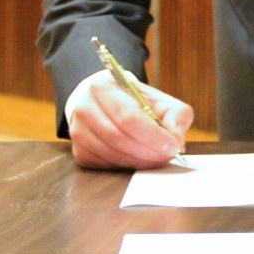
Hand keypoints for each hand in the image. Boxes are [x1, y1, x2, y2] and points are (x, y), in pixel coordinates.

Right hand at [64, 70, 192, 168]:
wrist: (107, 104)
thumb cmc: (136, 103)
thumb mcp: (160, 101)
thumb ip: (175, 115)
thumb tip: (176, 140)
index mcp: (103, 87)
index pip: (128, 116)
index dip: (152, 135)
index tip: (172, 146)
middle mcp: (84, 108)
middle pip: (118, 137)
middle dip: (148, 151)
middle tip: (168, 155)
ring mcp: (78, 132)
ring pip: (112, 154)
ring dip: (139, 161)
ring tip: (157, 158)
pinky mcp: (79, 152)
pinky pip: (105, 165)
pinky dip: (127, 166)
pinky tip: (139, 160)